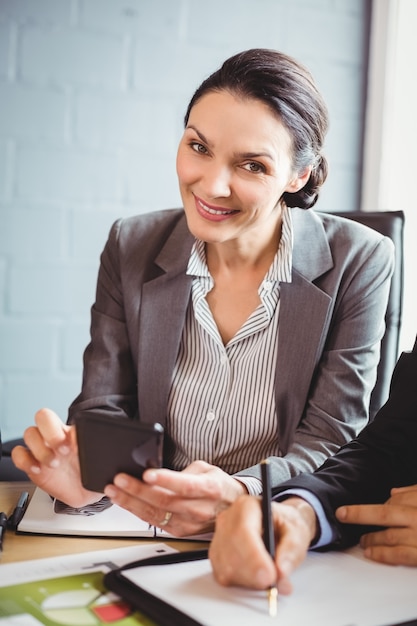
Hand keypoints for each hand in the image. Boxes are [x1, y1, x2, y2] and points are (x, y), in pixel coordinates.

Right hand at [11, 408, 101, 506]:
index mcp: (71, 431)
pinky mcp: (32, 465)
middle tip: (63, 451)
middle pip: (42, 417)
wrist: (87, 492)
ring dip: (40, 449)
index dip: (66, 427)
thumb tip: (108, 445)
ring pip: (29, 434)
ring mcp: (42, 450)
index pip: (66, 416)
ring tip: (54, 464)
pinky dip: (25, 461)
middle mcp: (54, 437)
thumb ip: (102, 449)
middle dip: (51, 432)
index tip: (76, 445)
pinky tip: (38, 469)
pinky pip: (19, 455)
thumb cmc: (94, 472)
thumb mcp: (102, 459)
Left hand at [103, 460, 246, 536]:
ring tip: (114, 490)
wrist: (231, 509)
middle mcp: (198, 508)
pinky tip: (124, 502)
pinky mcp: (179, 531)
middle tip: (119, 479)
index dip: (165, 480)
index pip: (184, 486)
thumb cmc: (219, 486)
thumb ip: (184, 471)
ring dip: (131, 502)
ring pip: (154, 514)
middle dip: (137, 490)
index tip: (147, 474)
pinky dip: (137, 511)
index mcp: (208, 489)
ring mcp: (188, 523)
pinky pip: (154, 522)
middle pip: (163, 501)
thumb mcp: (207, 469)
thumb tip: (159, 472)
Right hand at [209, 495, 316, 593]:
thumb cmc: (286, 525)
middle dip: (253, 574)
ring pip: (225, 567)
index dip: (254, 557)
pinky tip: (255, 578)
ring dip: (248, 581)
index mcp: (246, 506)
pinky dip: (240, 583)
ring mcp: (219, 537)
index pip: (242, 531)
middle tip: (274, 583)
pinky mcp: (217, 555)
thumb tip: (281, 570)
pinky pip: (222, 575)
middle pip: (231, 552)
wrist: (280, 526)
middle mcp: (228, 519)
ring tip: (268, 578)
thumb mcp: (298, 531)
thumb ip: (292, 549)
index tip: (270, 576)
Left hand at [336, 484, 416, 565]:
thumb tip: (393, 492)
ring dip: (371, 538)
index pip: (394, 500)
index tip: (364, 510)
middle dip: (359, 514)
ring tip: (361, 541)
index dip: (380, 506)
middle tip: (341, 514)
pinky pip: (400, 555)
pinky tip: (370, 553)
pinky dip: (382, 554)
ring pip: (388, 536)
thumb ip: (414, 494)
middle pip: (383, 514)